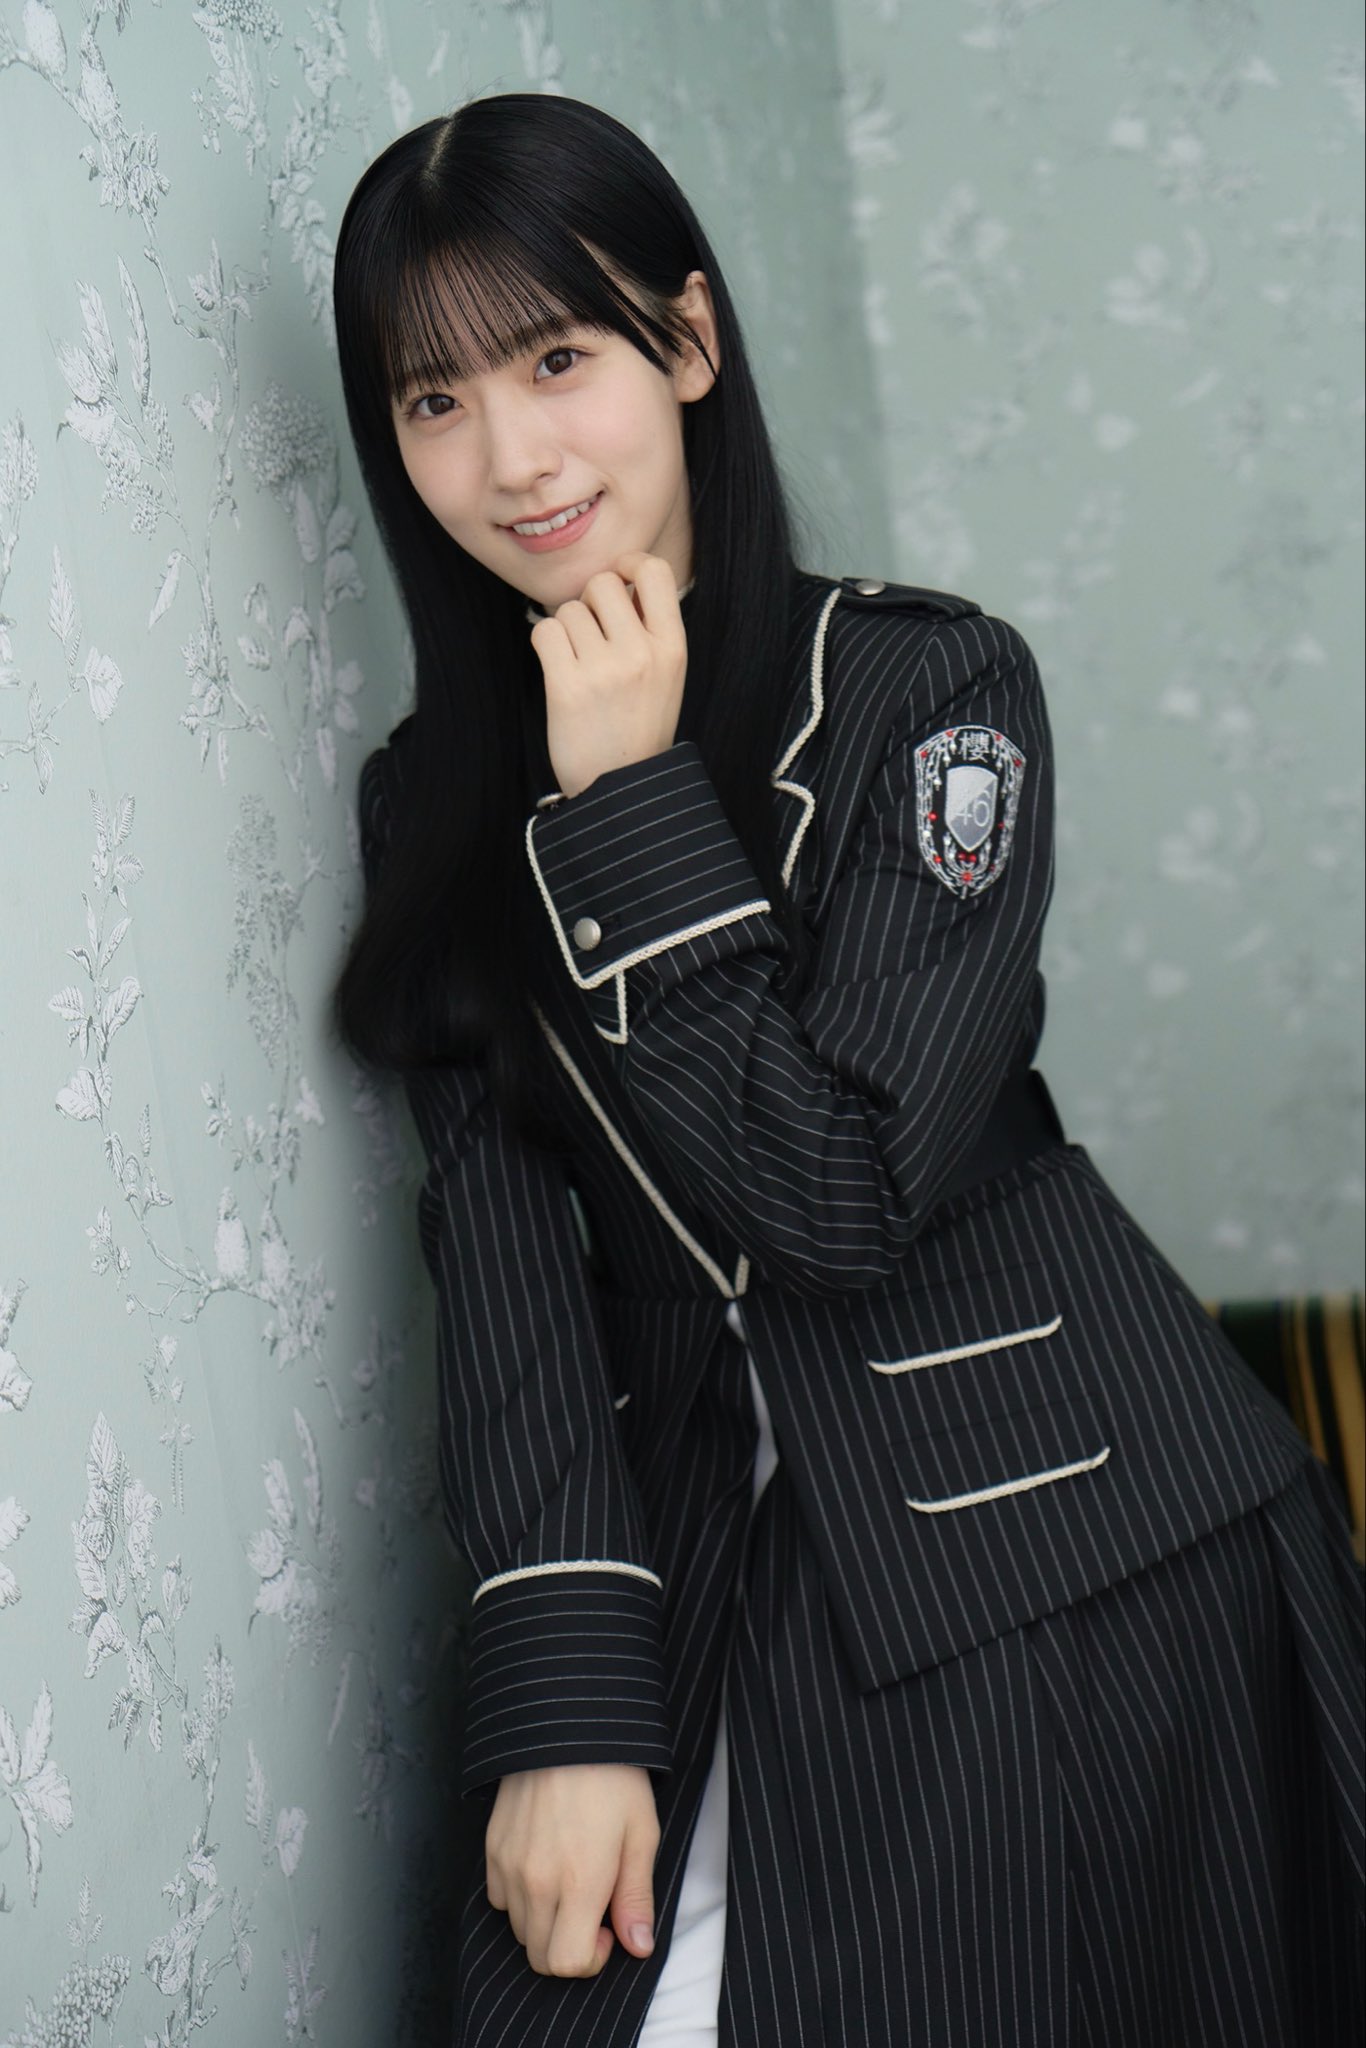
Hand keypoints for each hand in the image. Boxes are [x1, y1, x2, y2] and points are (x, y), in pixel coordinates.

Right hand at [485, 1761, 660, 1977]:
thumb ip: (637, 1896)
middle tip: (591, 1906)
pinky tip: (543, 1864)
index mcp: (580, 1883)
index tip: (606, 1928)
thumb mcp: (641, 1833)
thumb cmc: (613, 1778)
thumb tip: (638, 1946)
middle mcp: (537, 1881)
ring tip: (568, 1879)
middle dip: (568, 1945)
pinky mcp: (492, 1847)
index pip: (567, 1964)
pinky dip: (519, 1896)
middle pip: (539, 1955)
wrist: (568, 1726)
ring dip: (543, 1921)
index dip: (591, 1959)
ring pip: (518, 1928)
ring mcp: (509, 1864)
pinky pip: (499, 1897)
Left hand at [529, 551, 687, 799]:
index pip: (654, 571)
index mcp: (672, 647)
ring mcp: (604, 669)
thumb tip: (620, 576)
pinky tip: (559, 670)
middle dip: (590, 603)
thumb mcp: (666, 675)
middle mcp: (642, 653)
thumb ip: (650, 628)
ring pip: (570, 609)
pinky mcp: (567, 685)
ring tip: (579, 665)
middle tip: (592, 638)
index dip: (629, 564)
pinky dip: (546, 645)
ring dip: (567, 630)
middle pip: (603, 584)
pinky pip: (545, 631)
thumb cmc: (638, 726)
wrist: (621, 788)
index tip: (619, 580)